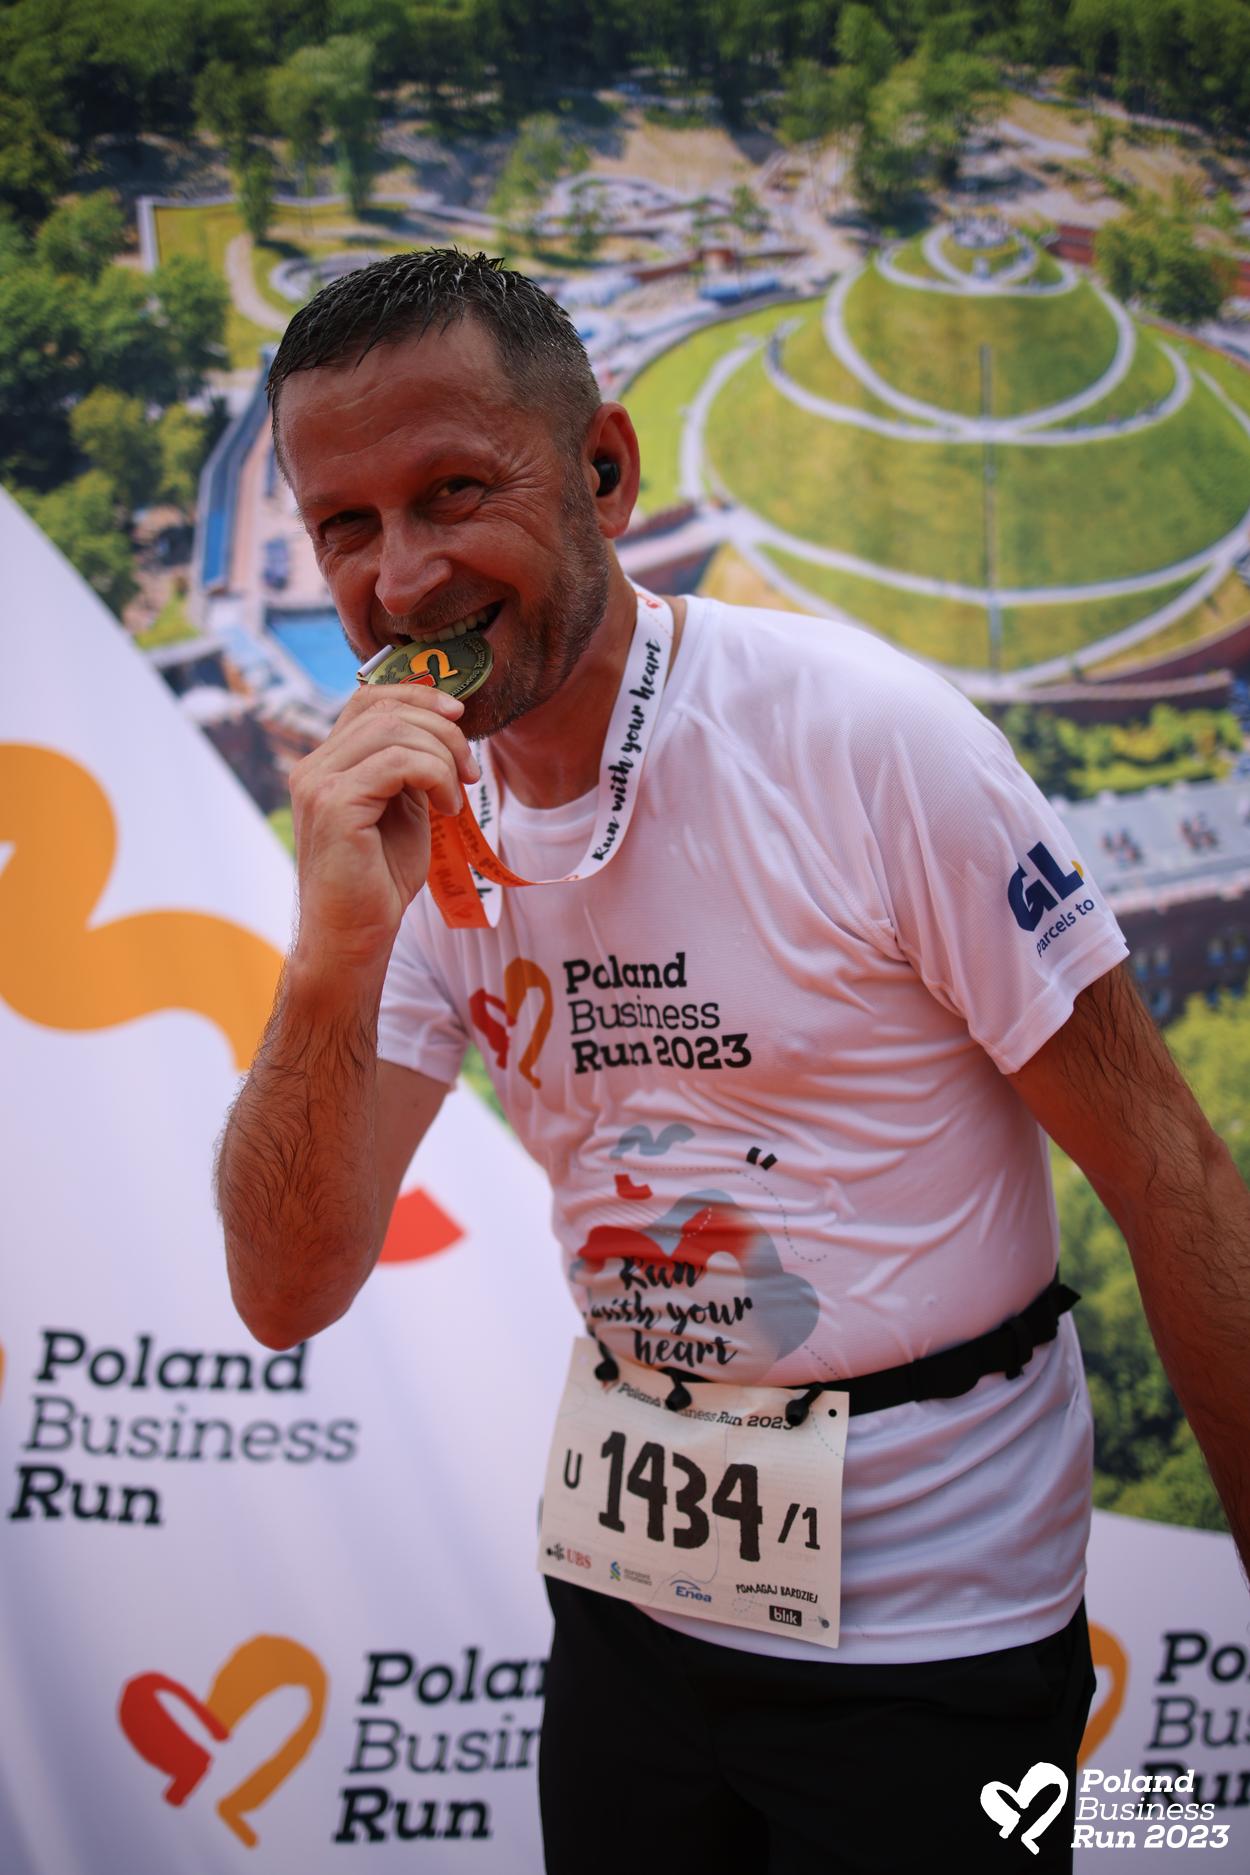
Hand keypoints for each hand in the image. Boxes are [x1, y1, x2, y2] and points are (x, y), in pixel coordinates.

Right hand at [288, 685, 479, 969]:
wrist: (354, 936)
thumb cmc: (378, 879)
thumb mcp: (401, 808)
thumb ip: (409, 766)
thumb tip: (443, 724)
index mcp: (326, 763)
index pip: (368, 698)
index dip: (417, 694)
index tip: (458, 714)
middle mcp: (313, 766)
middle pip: (385, 709)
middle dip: (442, 730)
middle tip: (471, 770)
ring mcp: (318, 783)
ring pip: (394, 730)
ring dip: (443, 756)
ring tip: (458, 795)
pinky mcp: (334, 805)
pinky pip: (397, 762)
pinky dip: (435, 776)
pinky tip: (446, 808)